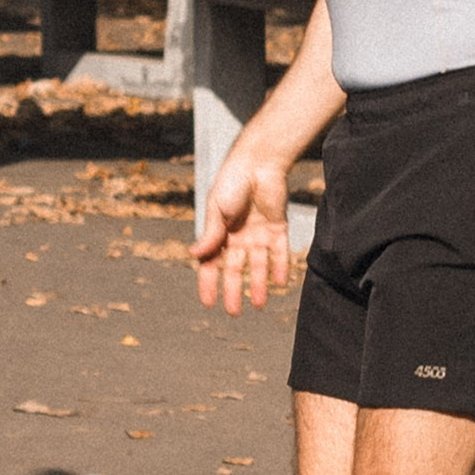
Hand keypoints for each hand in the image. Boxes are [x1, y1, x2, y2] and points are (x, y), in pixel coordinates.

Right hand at [193, 148, 296, 314]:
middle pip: (235, 269)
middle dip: (234, 291)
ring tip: (259, 304)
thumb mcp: (218, 210)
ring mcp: (258, 233)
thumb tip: (194, 256)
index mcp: (219, 232)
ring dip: (259, 284)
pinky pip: (279, 252)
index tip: (208, 303)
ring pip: (258, 265)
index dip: (208, 283)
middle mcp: (238, 236)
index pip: (211, 263)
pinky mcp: (277, 227)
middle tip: (234, 313)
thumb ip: (211, 234)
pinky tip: (280, 284)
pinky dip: (280, 267)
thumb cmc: (232, 181)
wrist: (259, 162)